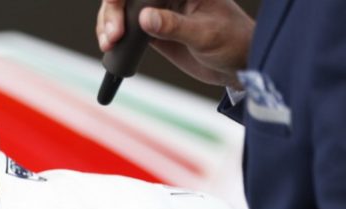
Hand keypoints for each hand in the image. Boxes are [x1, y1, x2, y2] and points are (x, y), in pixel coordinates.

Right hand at [96, 0, 254, 89]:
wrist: (237, 65)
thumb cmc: (233, 42)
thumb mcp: (206, 35)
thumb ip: (175, 26)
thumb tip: (145, 18)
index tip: (116, 6)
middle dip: (113, 10)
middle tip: (114, 35)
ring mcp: (158, 9)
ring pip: (122, 8)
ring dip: (108, 23)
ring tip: (110, 43)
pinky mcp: (151, 28)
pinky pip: (124, 26)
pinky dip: (112, 35)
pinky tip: (110, 46)